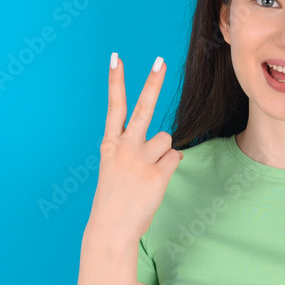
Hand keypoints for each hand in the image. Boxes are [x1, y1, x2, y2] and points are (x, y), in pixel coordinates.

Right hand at [87, 53, 182, 241]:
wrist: (111, 228)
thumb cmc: (116, 198)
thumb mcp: (117, 168)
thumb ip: (136, 150)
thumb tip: (169, 145)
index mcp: (110, 144)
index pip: (113, 106)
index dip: (116, 81)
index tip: (116, 57)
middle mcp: (124, 147)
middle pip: (143, 109)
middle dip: (152, 83)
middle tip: (160, 61)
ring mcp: (141, 160)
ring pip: (167, 140)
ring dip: (163, 154)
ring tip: (148, 174)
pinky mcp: (157, 175)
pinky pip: (175, 158)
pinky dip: (169, 168)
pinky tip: (155, 182)